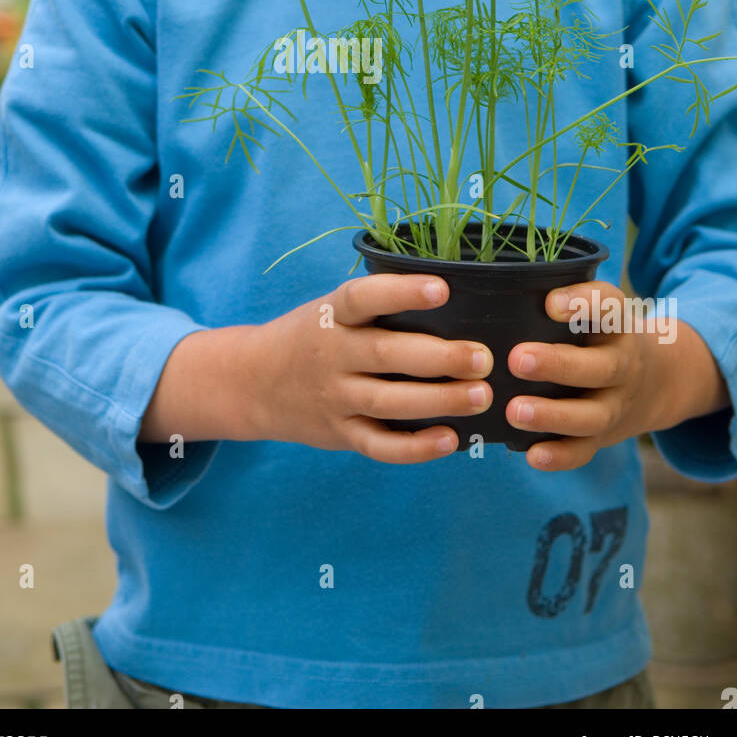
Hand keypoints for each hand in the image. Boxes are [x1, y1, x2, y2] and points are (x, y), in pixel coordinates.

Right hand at [246, 273, 494, 463]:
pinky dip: (414, 447)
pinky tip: (450, 439)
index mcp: (331, 316)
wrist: (253, 382)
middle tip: (482, 357)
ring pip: (388, 401)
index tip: (442, 289)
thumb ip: (375, 306)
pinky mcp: (339, 433)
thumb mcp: (330, 310)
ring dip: (439, 400)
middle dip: (439, 356)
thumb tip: (455, 297)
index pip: (363, 297)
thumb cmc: (314, 336)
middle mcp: (331, 355)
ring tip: (482, 396)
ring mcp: (334, 397)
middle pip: (385, 354)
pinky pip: (378, 445)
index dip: (402, 292)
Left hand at [505, 280, 681, 471]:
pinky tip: (532, 455)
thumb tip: (490, 288)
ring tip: (515, 411)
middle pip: (601, 367)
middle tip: (517, 359)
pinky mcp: (604, 437)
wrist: (657, 382)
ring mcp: (616, 404)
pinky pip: (586, 450)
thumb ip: (559, 300)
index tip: (550, 303)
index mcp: (618, 325)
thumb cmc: (600, 336)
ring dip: (553, 415)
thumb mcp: (598, 312)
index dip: (584, 303)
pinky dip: (561, 456)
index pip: (610, 306)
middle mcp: (623, 364)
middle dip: (558, 365)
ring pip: (592, 415)